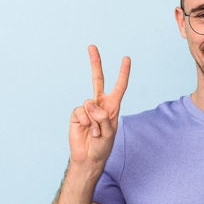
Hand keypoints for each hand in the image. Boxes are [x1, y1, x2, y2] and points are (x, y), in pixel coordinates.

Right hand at [69, 45, 130, 165]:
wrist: (88, 157)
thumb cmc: (103, 146)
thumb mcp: (110, 133)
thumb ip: (104, 117)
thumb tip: (90, 104)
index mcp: (112, 106)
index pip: (119, 86)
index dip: (123, 73)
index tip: (126, 58)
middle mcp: (99, 104)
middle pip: (97, 79)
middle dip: (95, 62)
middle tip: (92, 46)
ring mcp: (87, 108)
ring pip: (90, 103)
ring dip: (95, 121)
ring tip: (96, 132)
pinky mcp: (77, 115)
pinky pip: (81, 112)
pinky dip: (86, 123)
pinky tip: (87, 131)